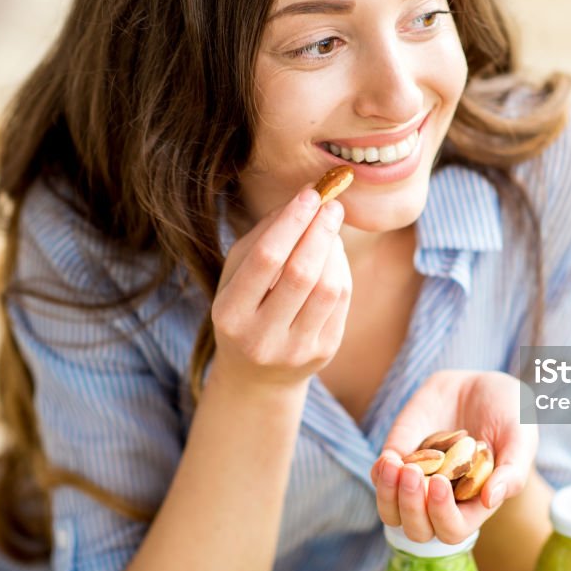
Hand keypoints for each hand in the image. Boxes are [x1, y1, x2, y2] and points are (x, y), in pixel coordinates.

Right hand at [210, 187, 351, 388]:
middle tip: (332, 204)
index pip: (265, 259)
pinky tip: (333, 255)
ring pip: (328, 288)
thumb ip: (261, 236)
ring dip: (334, 249)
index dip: (291, 222)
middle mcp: (260, 337)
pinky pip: (341, 301)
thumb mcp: (235, 276)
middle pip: (301, 273)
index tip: (310, 194)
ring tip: (330, 229)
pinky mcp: (323, 352)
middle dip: (320, 232)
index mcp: (229, 314)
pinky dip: (341, 269)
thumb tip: (302, 199)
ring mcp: (295, 349)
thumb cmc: (244, 310)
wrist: (257, 376)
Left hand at [371, 370, 537, 543]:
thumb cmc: (509, 412)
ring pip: (391, 511)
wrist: (481, 382)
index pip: (453, 530)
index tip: (441, 483)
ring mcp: (418, 481)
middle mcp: (443, 499)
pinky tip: (389, 459)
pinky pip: (380, 479)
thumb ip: (513, 471)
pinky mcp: (400, 456)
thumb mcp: (521, 437)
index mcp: (474, 503)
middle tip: (415, 475)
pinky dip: (380, 475)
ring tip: (395, 466)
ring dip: (388, 496)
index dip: (443, 515)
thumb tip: (490, 499)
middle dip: (412, 507)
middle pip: (418, 529)